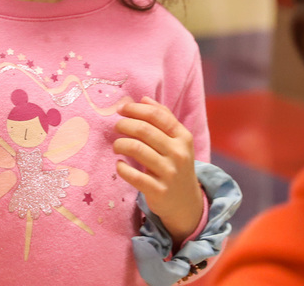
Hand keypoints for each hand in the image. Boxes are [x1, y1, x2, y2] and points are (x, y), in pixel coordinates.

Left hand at [113, 97, 203, 244]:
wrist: (187, 204)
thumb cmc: (175, 164)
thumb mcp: (176, 140)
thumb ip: (162, 117)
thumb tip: (142, 98)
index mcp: (183, 137)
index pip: (157, 115)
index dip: (135, 109)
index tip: (120, 109)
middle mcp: (179, 154)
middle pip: (144, 130)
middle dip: (124, 124)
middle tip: (116, 126)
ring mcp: (170, 173)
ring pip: (137, 149)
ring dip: (120, 144)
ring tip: (116, 146)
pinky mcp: (159, 191)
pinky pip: (133, 175)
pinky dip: (121, 168)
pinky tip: (120, 165)